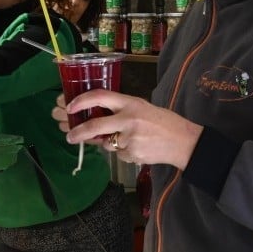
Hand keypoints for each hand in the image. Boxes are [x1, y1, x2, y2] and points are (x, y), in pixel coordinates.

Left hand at [56, 89, 202, 170]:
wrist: (182, 141)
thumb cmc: (162, 121)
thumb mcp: (141, 107)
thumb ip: (120, 111)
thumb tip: (95, 118)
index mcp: (130, 103)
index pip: (99, 97)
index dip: (81, 101)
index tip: (69, 107)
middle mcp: (128, 119)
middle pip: (95, 125)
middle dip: (78, 133)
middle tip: (70, 136)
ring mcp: (129, 139)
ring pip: (107, 144)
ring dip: (110, 143)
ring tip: (131, 140)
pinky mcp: (132, 155)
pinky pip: (119, 155)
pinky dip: (124, 152)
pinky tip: (139, 148)